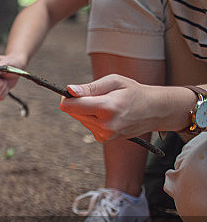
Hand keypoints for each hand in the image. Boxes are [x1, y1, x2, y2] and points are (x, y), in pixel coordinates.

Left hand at [60, 74, 183, 141]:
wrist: (154, 111)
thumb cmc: (133, 92)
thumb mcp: (114, 81)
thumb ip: (90, 87)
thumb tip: (69, 90)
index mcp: (107, 108)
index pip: (71, 106)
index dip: (67, 98)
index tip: (72, 91)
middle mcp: (105, 125)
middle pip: (73, 112)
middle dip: (79, 102)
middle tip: (96, 95)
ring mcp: (105, 135)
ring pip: (80, 119)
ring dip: (87, 111)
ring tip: (107, 105)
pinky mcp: (104, 139)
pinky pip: (88, 125)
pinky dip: (93, 118)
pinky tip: (108, 115)